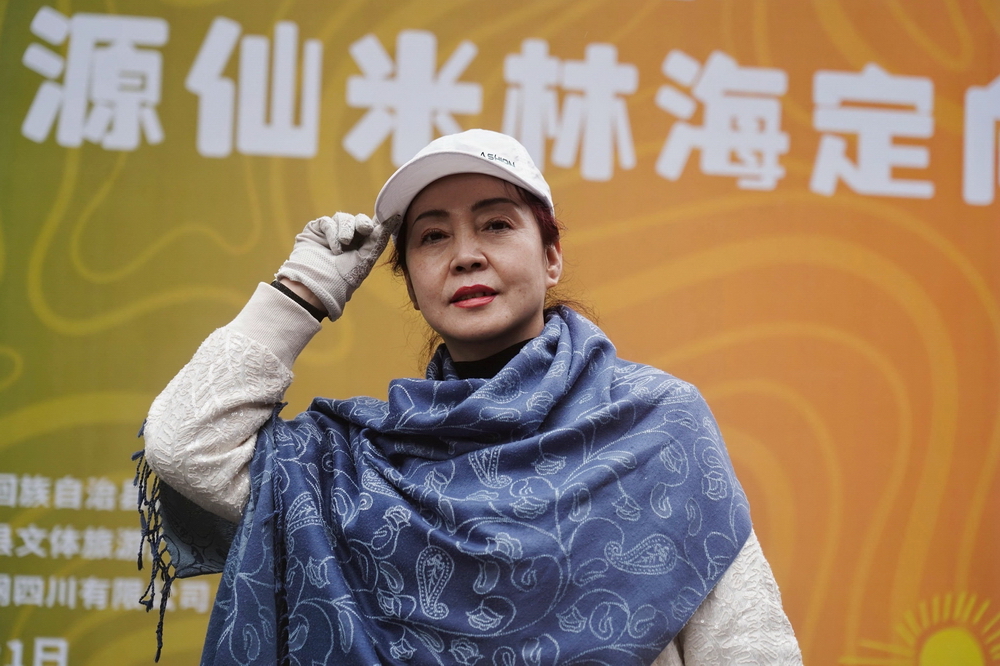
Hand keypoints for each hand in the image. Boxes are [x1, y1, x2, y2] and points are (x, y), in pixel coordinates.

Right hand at [276, 212, 401, 320]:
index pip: (371, 227)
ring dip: (346, 229)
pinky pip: (327, 222)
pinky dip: (332, 232)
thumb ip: (379, 238)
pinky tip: (334, 248)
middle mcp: (347, 239)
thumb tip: (395, 218)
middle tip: (364, 229)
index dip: (378, 221)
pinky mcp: (316, 231)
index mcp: (361, 246)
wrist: (318, 285)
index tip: (387, 216)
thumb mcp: (366, 258)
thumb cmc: (345, 278)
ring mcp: (331, 234)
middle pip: (358, 219)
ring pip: (343, 218)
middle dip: (362, 223)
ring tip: (344, 244)